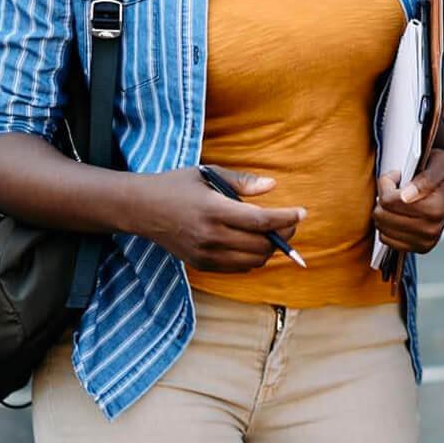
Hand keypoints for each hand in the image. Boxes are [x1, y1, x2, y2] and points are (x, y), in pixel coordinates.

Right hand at [129, 166, 303, 272]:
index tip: (302, 213)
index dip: (287, 219)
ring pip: (253, 261)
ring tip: (274, 233)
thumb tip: (273, 186)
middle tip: (290, 222)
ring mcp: (205, 254)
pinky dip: (252, 258)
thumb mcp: (208, 173)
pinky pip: (238, 268)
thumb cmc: (176, 186)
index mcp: (214, 210)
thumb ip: (242, 182)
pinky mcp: (201, 265)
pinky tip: (254, 243)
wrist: (140, 209)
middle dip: (283, 234)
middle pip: (261, 245)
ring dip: (269, 249)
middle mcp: (211, 236)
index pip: (261, 221)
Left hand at [372, 147, 443, 254]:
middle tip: (397, 187)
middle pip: (382, 216)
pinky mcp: (419, 248)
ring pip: (382, 228)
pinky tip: (399, 214)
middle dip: (384, 197)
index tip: (396, 175)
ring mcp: (425, 241)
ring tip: (398, 200)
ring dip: (385, 212)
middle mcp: (432, 229)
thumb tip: (406, 196)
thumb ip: (424, 180)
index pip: (389, 201)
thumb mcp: (439, 165)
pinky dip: (388, 226)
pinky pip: (387, 239)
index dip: (387, 183)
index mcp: (436, 209)